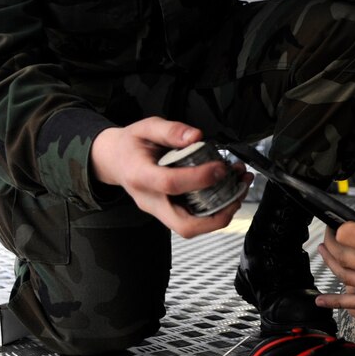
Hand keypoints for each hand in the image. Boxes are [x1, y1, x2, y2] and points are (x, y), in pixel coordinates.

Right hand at [90, 117, 252, 237]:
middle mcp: (150, 201)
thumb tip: (196, 136)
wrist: (115, 161)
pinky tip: (229, 189)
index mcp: (140, 176)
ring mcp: (160, 211)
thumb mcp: (146, 127)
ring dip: (221, 213)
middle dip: (216, 215)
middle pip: (184, 225)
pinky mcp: (170, 212)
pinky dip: (215, 209)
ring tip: (239, 187)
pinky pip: (194, 219)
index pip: (170, 184)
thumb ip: (171, 130)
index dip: (199, 178)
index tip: (220, 167)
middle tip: (237, 194)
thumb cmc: (131, 145)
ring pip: (192, 227)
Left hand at [316, 203, 354, 317]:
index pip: (350, 234)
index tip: (340, 219)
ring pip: (347, 278)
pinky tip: (321, 301)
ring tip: (325, 252)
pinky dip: (338, 301)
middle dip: (332, 242)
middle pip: (344, 256)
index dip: (341, 225)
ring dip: (331, 264)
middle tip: (330, 232)